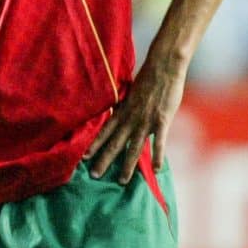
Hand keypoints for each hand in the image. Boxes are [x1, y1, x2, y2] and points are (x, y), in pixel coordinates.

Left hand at [86, 57, 186, 183]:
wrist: (163, 66)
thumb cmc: (148, 78)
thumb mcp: (131, 93)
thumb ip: (125, 106)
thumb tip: (118, 113)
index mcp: (122, 111)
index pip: (104, 131)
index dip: (94, 145)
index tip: (84, 157)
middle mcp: (130, 118)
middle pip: (115, 143)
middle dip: (104, 160)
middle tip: (94, 175)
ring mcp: (145, 121)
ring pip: (134, 147)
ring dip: (127, 165)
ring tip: (122, 181)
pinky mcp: (161, 120)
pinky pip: (159, 142)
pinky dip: (157, 156)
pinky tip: (156, 169)